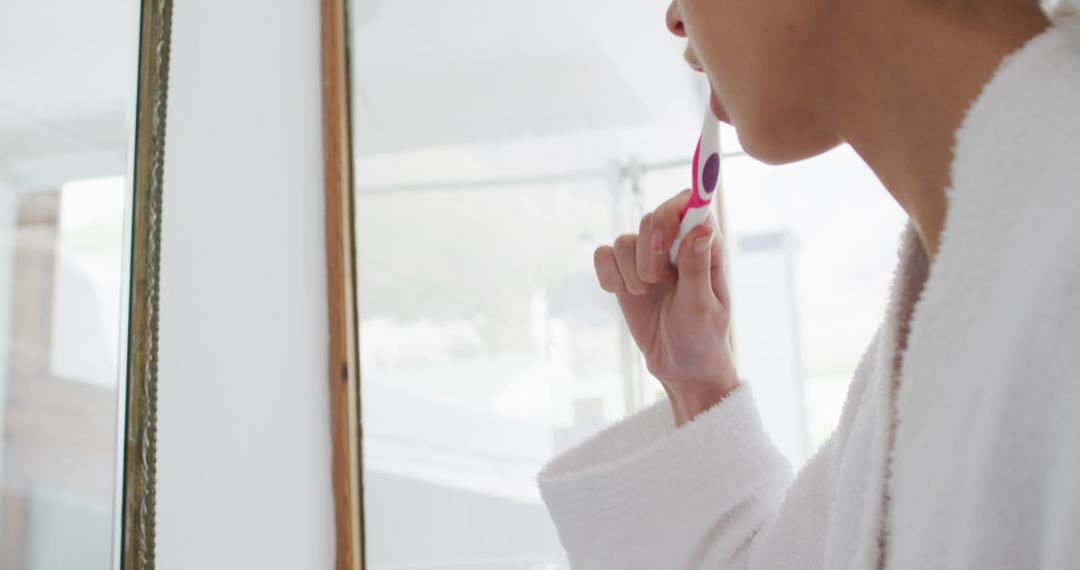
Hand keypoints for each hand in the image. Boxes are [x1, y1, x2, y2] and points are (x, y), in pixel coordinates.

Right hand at [593, 189, 738, 424]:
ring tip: (648, 296)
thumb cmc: (702, 337)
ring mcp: (647, 258)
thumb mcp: (703, 307)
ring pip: (624, 241)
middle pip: (651, 218)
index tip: (665, 243)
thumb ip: (697, 267)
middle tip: (659, 280)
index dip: (673, 212)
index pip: (689, 204)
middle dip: (649, 253)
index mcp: (706, 247)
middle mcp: (676, 245)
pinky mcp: (624, 272)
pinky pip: (603, 256)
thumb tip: (701, 228)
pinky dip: (610, 278)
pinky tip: (627, 296)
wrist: (680, 367)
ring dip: (632, 274)